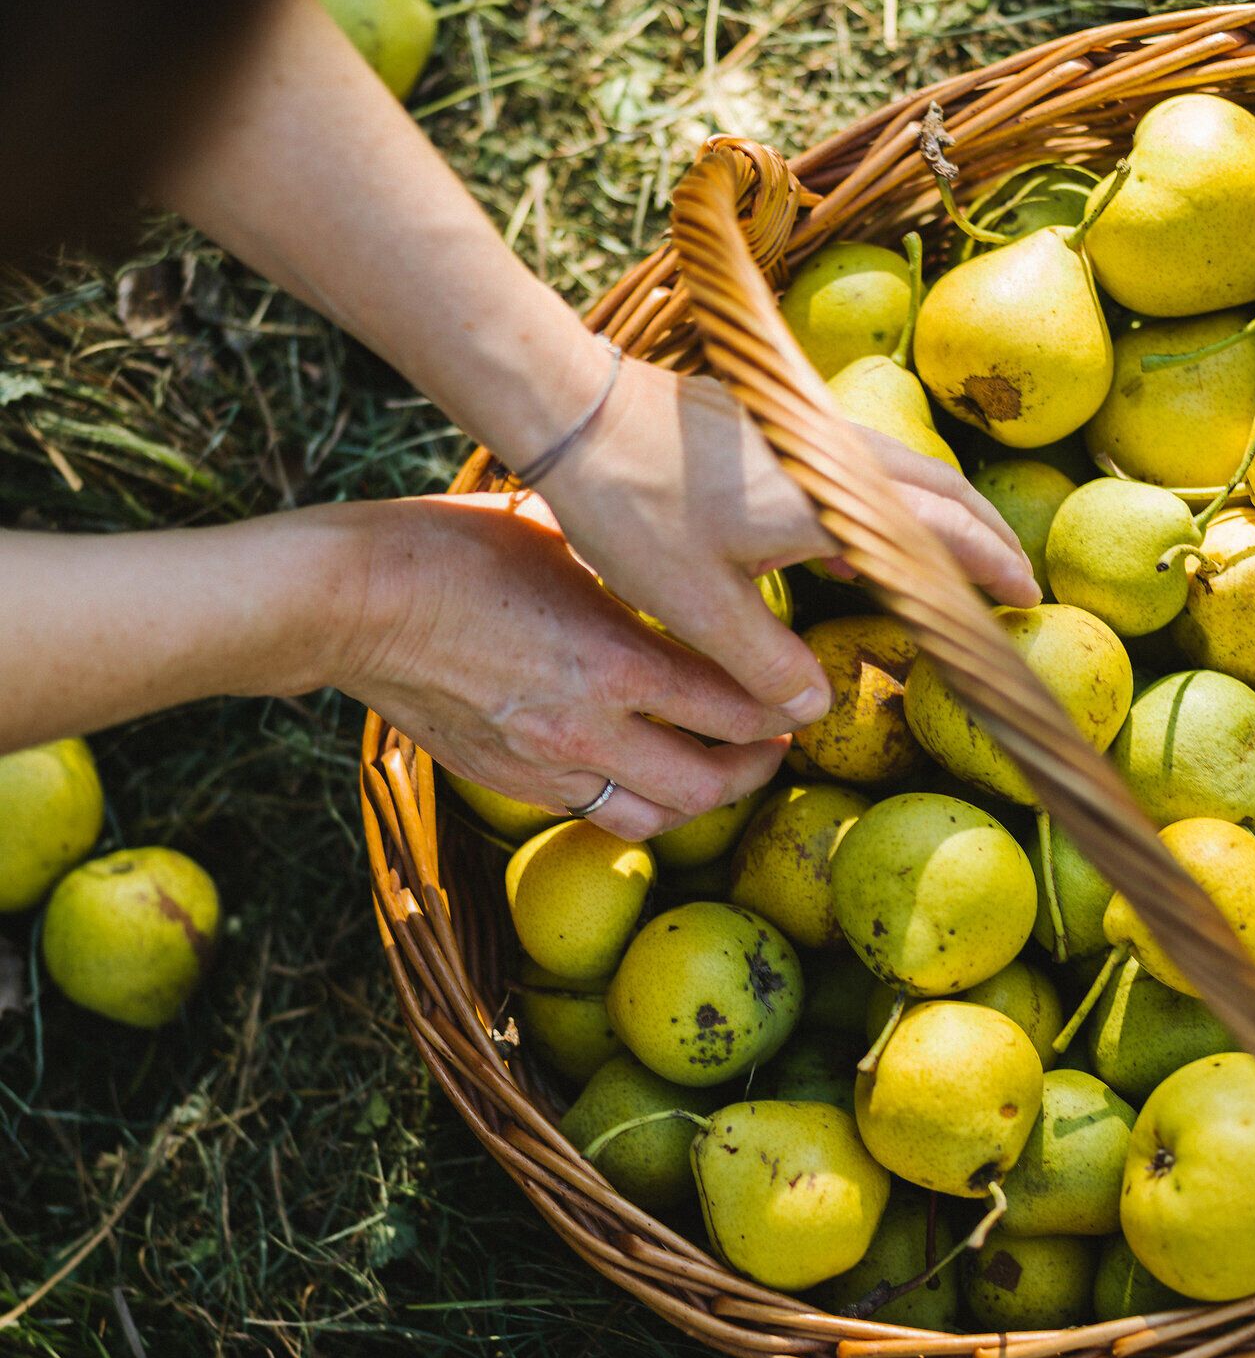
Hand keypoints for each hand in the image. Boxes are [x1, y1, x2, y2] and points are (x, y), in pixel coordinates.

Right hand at [336, 492, 792, 839]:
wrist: (351, 602)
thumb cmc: (452, 548)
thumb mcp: (563, 540)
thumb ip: (632, 575)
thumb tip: (681, 565)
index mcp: (615, 658)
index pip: (737, 708)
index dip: (784, 708)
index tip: (801, 695)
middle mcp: (589, 727)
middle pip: (708, 784)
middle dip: (756, 767)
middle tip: (775, 741)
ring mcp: (546, 765)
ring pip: (654, 817)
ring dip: (698, 800)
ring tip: (716, 770)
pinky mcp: (509, 781)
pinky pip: (594, 811)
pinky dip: (633, 800)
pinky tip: (641, 770)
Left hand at [539, 354, 1039, 721]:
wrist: (573, 412)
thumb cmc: (632, 505)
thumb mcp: (696, 605)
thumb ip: (763, 664)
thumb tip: (814, 709)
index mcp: (828, 502)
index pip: (941, 534)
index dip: (989, 567)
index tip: (1025, 598)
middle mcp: (831, 458)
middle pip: (938, 491)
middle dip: (981, 535)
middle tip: (1012, 578)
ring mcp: (802, 434)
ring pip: (897, 474)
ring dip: (933, 517)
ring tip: (949, 569)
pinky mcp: (771, 426)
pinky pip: (853, 468)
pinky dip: (880, 504)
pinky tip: (851, 549)